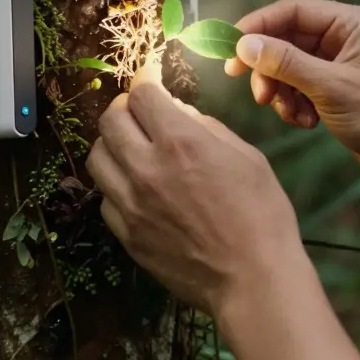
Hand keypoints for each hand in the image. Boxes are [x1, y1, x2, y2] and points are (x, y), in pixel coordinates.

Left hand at [87, 63, 305, 314]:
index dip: (146, 81)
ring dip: (113, 145)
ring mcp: (131, 204)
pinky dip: (117, 185)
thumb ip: (207, 128)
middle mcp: (146, 168)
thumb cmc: (262, 215)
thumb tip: (180, 115)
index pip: (141, 94)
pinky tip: (138, 189)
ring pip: (97, 158)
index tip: (150, 79)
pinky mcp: (126, 234)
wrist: (252, 280)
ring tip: (133, 149)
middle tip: (140, 112)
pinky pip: (105, 198)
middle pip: (109, 120)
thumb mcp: (246, 157)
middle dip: (124, 108)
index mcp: (181, 142)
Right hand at [225, 0, 359, 186]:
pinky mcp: (335, 89)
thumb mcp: (331, 88)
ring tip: (292, 115)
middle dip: (269, 68)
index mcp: (351, 23)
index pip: (292, 10)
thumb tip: (244, 44)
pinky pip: (299, 87)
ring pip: (289, 67)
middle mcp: (344, 37)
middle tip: (259, 95)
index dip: (257, 26)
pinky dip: (295, 104)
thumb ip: (286, 63)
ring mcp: (339, 64)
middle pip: (286, 39)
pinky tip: (307, 123)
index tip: (229, 49)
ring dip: (282, 91)